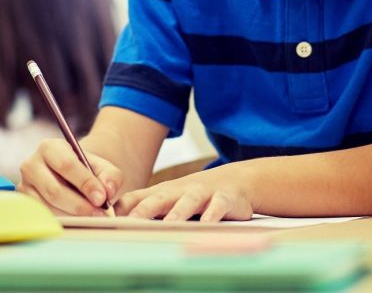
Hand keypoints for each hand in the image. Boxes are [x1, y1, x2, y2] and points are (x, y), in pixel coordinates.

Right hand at [18, 138, 121, 215]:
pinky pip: (42, 218)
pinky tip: (78, 221)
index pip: (67, 165)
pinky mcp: (24, 205)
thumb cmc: (87, 169)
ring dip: (71, 215)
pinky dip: (62, 221)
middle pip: (54, 190)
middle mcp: (31, 165)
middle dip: (79, 204)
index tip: (102, 198)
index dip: (85, 183)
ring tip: (92, 218)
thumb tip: (108, 191)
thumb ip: (110, 176)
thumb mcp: (102, 166)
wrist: (72, 175)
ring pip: (47, 207)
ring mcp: (24, 187)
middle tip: (99, 213)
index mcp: (50, 147)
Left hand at [118, 164, 252, 221]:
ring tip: (170, 223)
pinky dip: (213, 213)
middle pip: (160, 199)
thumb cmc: (193, 194)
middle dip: (145, 210)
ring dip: (179, 212)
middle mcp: (180, 191)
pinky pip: (218, 205)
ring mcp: (202, 193)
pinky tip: (207, 222)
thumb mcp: (167, 198)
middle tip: (131, 223)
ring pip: (189, 201)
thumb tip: (107, 223)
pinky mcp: (224, 198)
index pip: (136, 199)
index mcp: (162, 193)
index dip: (121, 210)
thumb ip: (141, 208)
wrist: (234, 180)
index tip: (104, 223)